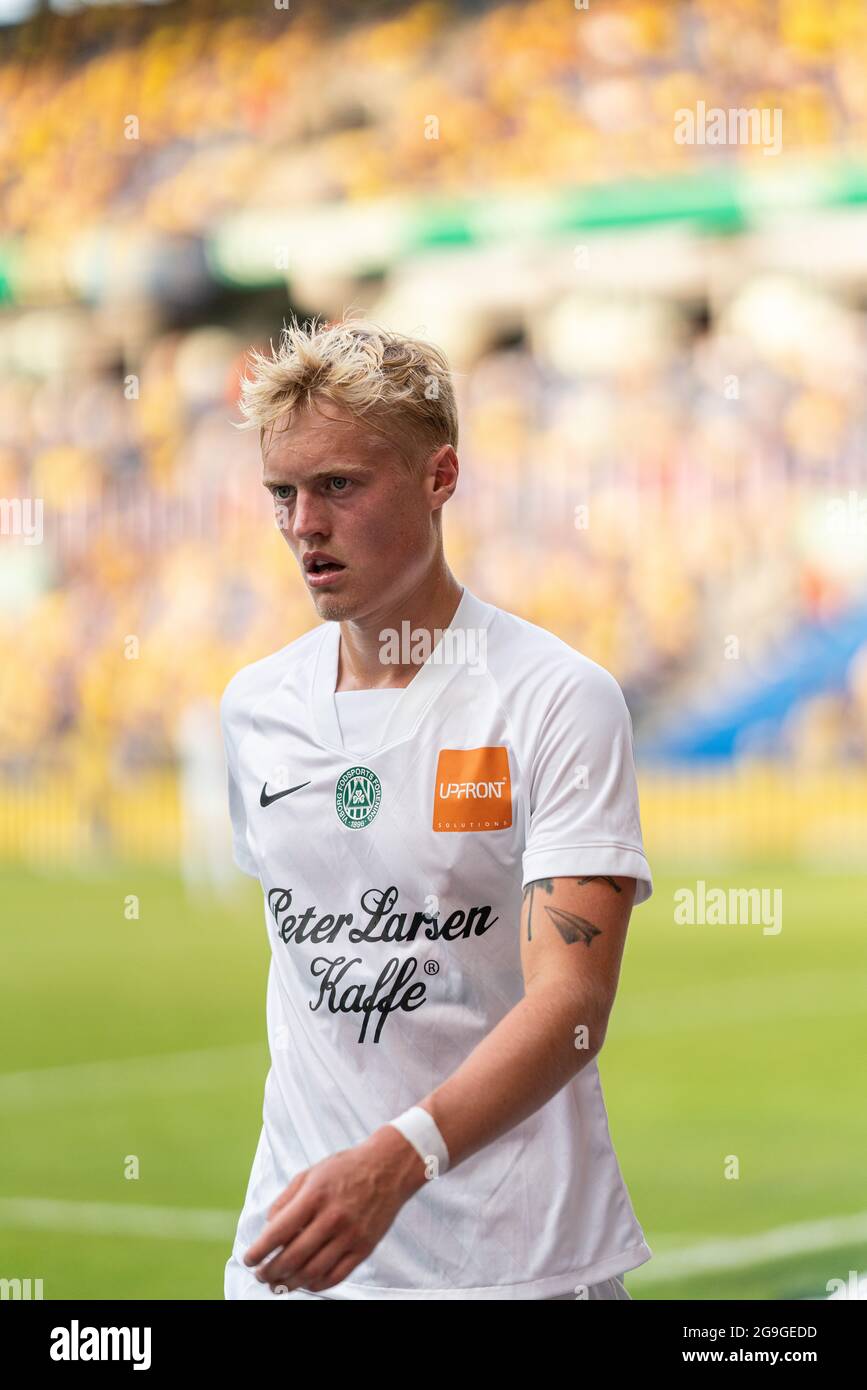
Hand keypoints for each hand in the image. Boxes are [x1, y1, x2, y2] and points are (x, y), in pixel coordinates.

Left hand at [243, 1125, 427, 1293]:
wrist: (390, 1167)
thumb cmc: (346, 1168)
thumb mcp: (311, 1173)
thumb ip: (286, 1200)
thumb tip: (268, 1228)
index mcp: (315, 1195)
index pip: (278, 1232)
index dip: (259, 1251)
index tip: (248, 1259)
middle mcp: (333, 1217)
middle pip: (293, 1257)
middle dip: (271, 1272)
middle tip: (261, 1276)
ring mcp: (351, 1235)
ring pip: (313, 1272)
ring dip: (291, 1283)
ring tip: (279, 1284)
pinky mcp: (365, 1247)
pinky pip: (336, 1276)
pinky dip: (316, 1284)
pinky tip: (305, 1282)